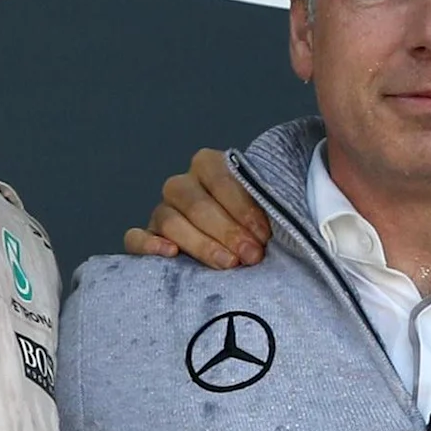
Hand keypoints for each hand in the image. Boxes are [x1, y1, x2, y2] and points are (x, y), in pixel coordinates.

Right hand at [122, 148, 267, 266]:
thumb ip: (274, 206)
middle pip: (196, 203)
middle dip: (227, 231)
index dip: (243, 207)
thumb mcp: (270, 211)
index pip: (220, 178)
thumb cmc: (259, 228)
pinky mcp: (145, 239)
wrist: (241, 252)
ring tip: (228, 264)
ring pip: (170, 221)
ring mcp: (161, 212)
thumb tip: (295, 216)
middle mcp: (182, 185)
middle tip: (252, 256)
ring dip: (201, 244)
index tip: (265, 234)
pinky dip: (149, 245)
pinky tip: (170, 254)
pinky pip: (135, 238)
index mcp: (210, 166)